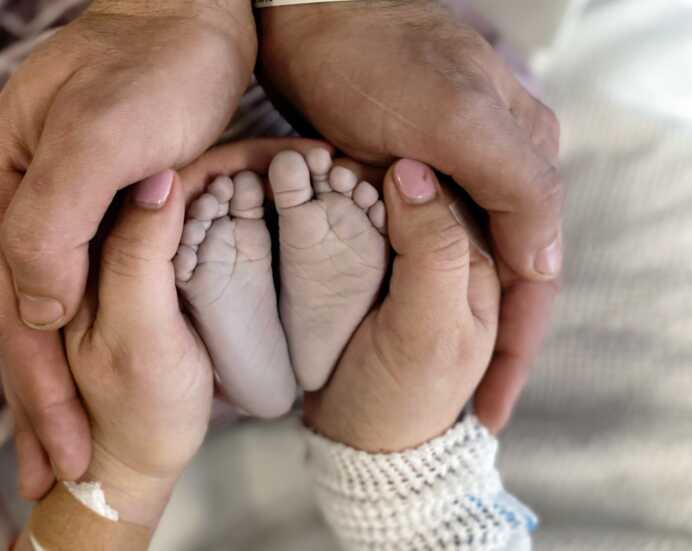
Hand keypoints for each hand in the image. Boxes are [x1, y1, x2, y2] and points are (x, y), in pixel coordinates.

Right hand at [0, 0, 255, 496]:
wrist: (192, 15)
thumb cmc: (156, 69)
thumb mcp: (100, 139)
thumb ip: (51, 222)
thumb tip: (33, 306)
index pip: (14, 309)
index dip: (39, 389)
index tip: (65, 453)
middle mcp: (8, 197)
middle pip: (20, 318)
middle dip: (41, 400)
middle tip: (59, 470)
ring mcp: (43, 199)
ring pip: (43, 308)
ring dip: (54, 379)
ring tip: (66, 443)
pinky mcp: (85, 200)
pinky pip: (74, 281)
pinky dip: (80, 335)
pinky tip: (86, 369)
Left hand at [260, 0, 561, 430]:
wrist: (309, 13)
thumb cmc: (370, 61)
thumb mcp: (453, 120)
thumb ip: (514, 186)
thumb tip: (547, 265)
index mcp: (523, 154)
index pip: (536, 272)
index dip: (518, 345)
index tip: (489, 408)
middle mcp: (500, 161)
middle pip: (510, 272)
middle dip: (497, 343)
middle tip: (473, 407)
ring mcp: (456, 162)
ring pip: (473, 260)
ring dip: (466, 318)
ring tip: (450, 380)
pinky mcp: (411, 163)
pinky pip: (431, 238)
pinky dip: (427, 282)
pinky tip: (412, 315)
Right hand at [305, 160, 499, 450]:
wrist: (358, 443)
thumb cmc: (403, 396)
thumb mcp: (429, 328)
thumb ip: (433, 253)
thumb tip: (412, 171)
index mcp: (481, 265)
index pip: (453, 193)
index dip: (416, 166)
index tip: (367, 150)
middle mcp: (448, 255)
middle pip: (418, 189)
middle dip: (379, 168)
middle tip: (330, 154)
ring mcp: (405, 260)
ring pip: (385, 199)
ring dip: (352, 184)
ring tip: (316, 167)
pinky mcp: (370, 267)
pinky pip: (356, 221)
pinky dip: (336, 205)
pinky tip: (313, 192)